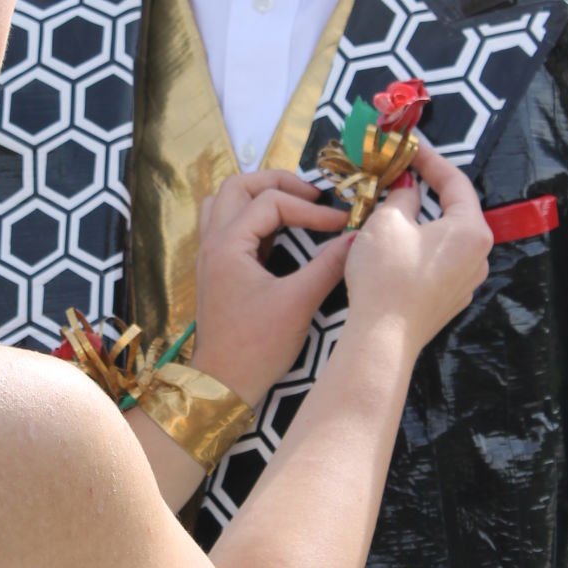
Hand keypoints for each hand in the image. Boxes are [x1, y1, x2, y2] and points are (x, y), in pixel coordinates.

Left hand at [191, 170, 350, 405]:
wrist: (223, 384)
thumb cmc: (258, 346)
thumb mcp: (299, 303)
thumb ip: (329, 265)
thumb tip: (358, 238)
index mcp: (228, 244)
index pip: (272, 203)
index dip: (311, 209)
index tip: (341, 224)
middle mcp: (212, 242)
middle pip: (238, 185)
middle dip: (278, 183)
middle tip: (313, 196)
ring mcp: (209, 254)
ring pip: (226, 201)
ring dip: (258, 195)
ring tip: (293, 205)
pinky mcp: (215, 269)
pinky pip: (226, 223)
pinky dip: (250, 216)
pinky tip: (277, 231)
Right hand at [343, 138, 491, 349]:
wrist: (384, 339)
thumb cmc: (387, 274)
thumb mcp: (387, 223)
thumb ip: (402, 197)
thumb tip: (408, 190)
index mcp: (471, 230)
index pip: (455, 182)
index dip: (430, 160)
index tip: (409, 145)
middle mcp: (479, 255)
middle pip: (455, 211)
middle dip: (428, 190)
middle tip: (402, 174)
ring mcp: (467, 281)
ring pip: (446, 238)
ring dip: (423, 220)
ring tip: (395, 208)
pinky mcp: (450, 301)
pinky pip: (439, 262)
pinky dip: (421, 246)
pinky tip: (397, 246)